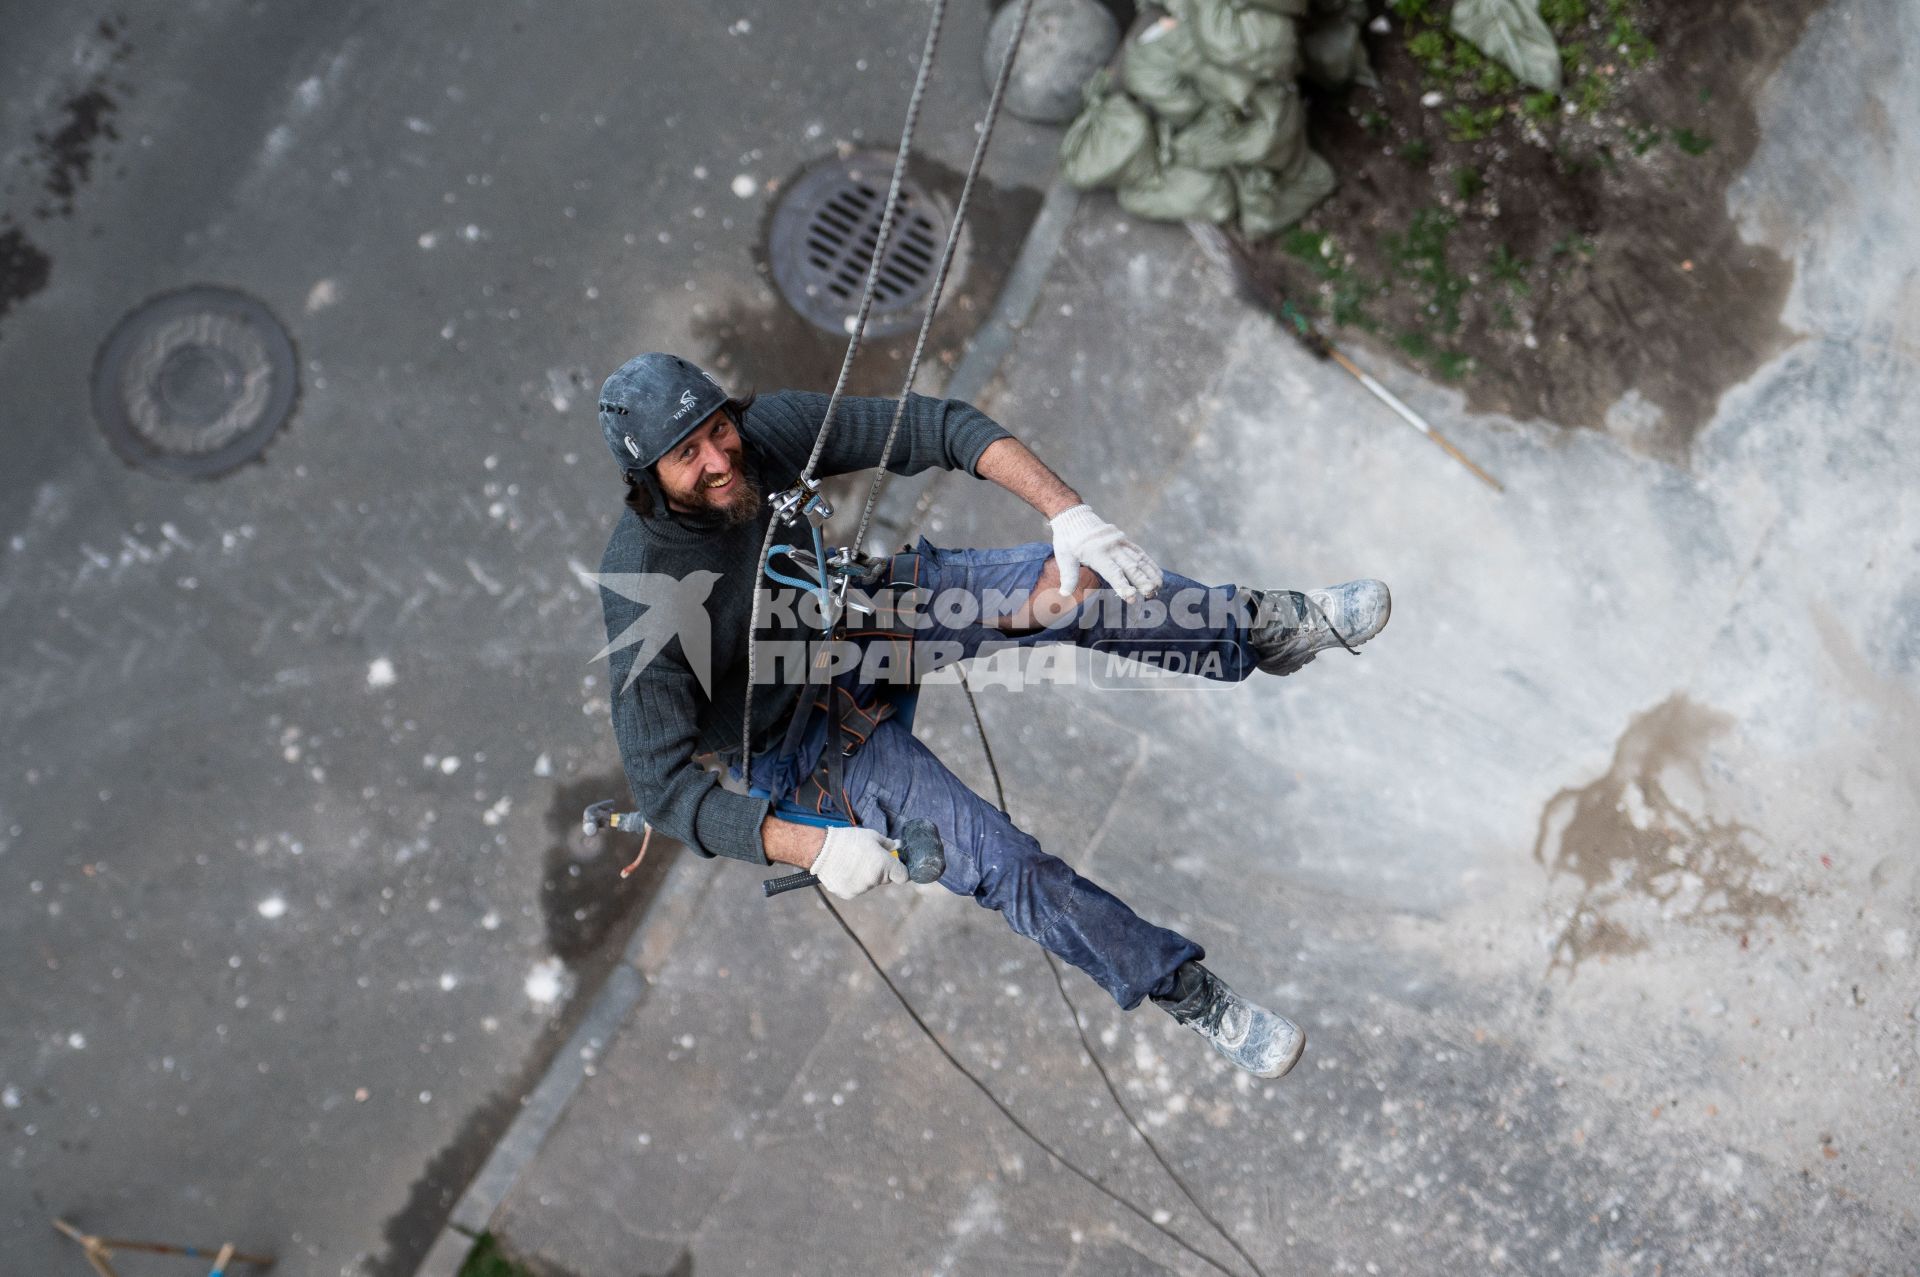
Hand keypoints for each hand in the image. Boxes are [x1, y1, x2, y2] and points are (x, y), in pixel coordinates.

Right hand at [810, 825, 909, 898]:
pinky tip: (844, 870)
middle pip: (885, 879)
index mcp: (885, 865)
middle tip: (866, 858)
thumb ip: (888, 844)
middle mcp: (875, 880)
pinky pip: (856, 889)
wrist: (822, 850)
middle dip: (880, 871)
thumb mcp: (872, 836)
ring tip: (851, 863)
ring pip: (869, 884)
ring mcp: (862, 889)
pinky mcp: (849, 894)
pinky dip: (852, 882)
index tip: (895, 866)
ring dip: (865, 877)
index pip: (903, 876)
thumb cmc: (848, 840)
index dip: (900, 871)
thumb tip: (898, 845)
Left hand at [1048, 504, 1163, 601]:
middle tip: (1152, 594)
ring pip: (1139, 560)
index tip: (1132, 598)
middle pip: (1130, 567)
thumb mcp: (1064, 556)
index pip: (1113, 573)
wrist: (1073, 516)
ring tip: (1159, 587)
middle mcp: (1111, 548)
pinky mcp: (1124, 540)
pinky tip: (1158, 574)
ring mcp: (1120, 543)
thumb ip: (1068, 575)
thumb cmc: (1067, 539)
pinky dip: (1150, 563)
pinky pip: (1140, 552)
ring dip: (1150, 574)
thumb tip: (1064, 594)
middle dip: (1142, 581)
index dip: (1123, 586)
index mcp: (1097, 553)